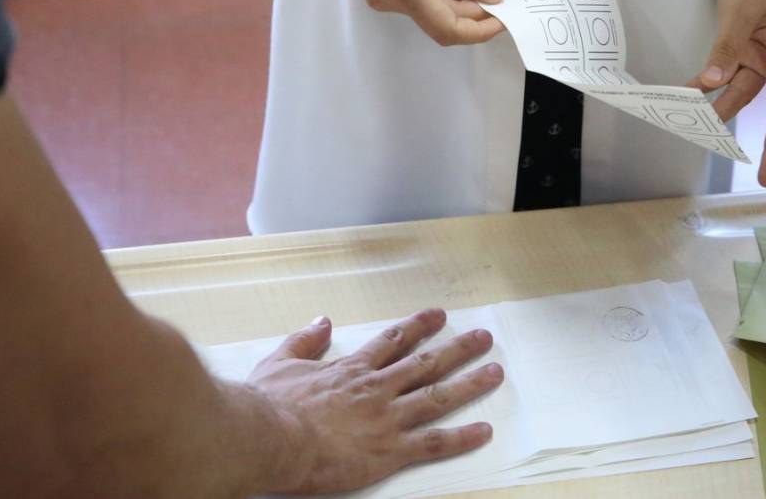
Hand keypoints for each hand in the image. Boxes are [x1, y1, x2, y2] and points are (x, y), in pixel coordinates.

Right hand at [247, 309, 503, 494]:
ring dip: (470, 383)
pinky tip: (484, 430)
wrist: (271, 437)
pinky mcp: (390, 450)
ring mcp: (388, 418)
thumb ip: (304, 341)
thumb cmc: (270, 406)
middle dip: (458, 349)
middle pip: (426, 363)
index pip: (393, 342)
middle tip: (483, 338)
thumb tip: (321, 322)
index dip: (418, 327)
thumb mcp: (280, 362)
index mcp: (353, 370)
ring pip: (438, 396)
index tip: (439, 316)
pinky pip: (434, 443)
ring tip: (495, 372)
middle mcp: (378, 389)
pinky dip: (461, 437)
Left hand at [691, 0, 765, 186]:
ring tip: (704, 129)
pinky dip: (710, 89)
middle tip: (763, 177)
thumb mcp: (743, 9)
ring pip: (749, 98)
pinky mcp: (745, 55)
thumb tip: (710, 82)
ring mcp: (765, 59)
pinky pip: (729, 80)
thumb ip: (727, 46)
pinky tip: (690, 97)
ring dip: (727, 113)